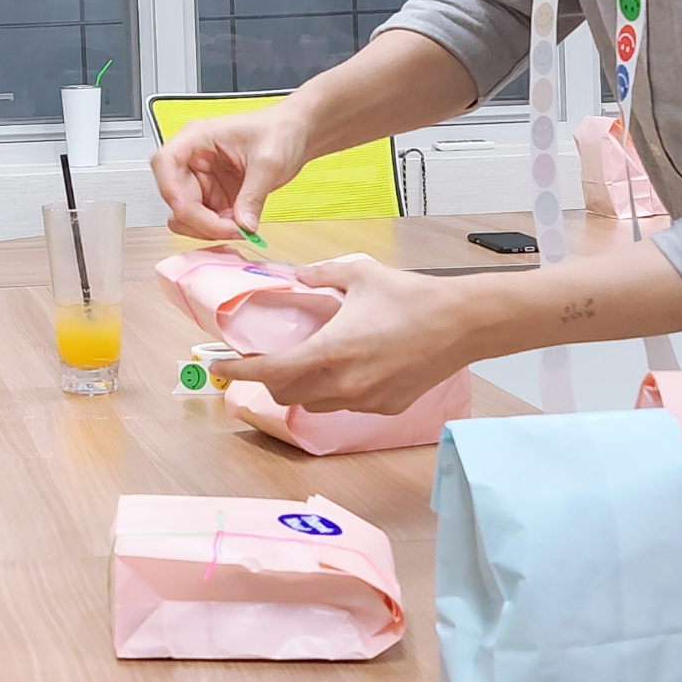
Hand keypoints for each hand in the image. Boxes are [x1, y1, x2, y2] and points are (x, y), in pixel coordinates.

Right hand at [151, 104, 310, 239]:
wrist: (295, 134)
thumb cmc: (279, 131)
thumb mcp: (268, 162)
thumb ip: (252, 196)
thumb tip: (242, 225)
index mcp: (196, 138)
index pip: (165, 164)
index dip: (172, 192)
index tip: (193, 215)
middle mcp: (192, 159)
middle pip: (175, 197)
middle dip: (201, 220)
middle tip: (232, 228)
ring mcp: (201, 179)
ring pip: (185, 215)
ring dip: (209, 228)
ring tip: (240, 226)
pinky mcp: (213, 195)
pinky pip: (205, 221)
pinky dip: (219, 229)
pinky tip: (241, 225)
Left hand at [229, 255, 475, 414]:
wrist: (463, 323)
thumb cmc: (413, 297)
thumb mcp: (359, 274)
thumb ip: (319, 275)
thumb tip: (296, 276)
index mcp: (332, 351)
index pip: (270, 371)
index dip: (238, 372)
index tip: (218, 367)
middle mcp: (345, 383)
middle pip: (286, 393)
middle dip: (268, 379)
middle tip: (265, 358)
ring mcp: (366, 400)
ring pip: (315, 403)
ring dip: (300, 387)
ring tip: (305, 362)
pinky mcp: (386, 407)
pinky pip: (345, 405)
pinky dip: (333, 391)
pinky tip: (344, 368)